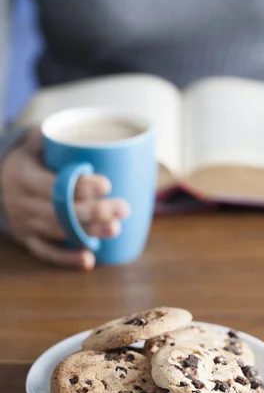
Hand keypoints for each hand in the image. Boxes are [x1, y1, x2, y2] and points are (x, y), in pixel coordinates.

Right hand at [0, 127, 130, 268]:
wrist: (1, 182)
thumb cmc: (29, 158)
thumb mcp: (34, 142)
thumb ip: (54, 136)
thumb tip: (86, 132)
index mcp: (22, 176)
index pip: (54, 185)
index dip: (81, 187)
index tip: (107, 185)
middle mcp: (21, 203)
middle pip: (60, 212)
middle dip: (94, 212)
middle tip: (124, 208)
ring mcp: (24, 224)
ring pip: (59, 232)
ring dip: (89, 232)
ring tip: (116, 228)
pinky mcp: (29, 239)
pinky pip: (47, 253)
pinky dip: (68, 259)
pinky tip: (90, 260)